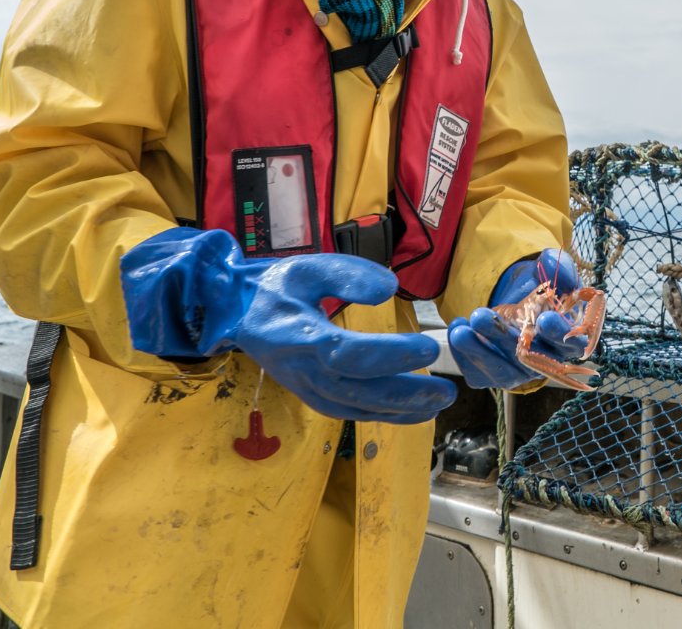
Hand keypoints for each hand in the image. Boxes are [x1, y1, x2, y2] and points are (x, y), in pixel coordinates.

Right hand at [123, 228, 455, 423]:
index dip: (389, 354)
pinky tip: (412, 411)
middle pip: (358, 391)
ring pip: (356, 408)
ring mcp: (304, 388)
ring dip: (400, 410)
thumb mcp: (307, 267)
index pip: (348, 353)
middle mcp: (301, 371)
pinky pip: (349, 411)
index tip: (427, 346)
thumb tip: (389, 288)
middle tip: (446, 389)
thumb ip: (348, 274)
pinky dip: (383, 415)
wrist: (235, 312)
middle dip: (406, 393)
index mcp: (297, 337)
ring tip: (437, 403)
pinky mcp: (310, 395)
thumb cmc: (275, 286)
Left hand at [446, 250, 588, 389]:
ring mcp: (516, 372)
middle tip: (482, 316)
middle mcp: (542, 362)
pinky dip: (463, 352)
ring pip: (499, 368)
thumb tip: (555, 267)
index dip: (558, 333)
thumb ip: (559, 267)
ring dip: (478, 349)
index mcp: (564, 339)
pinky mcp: (490, 375)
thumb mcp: (550, 273)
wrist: (510, 310)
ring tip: (461, 328)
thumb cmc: (537, 295)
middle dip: (502, 336)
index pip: (569, 342)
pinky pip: (476, 372)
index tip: (544, 318)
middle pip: (527, 358)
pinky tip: (458, 327)